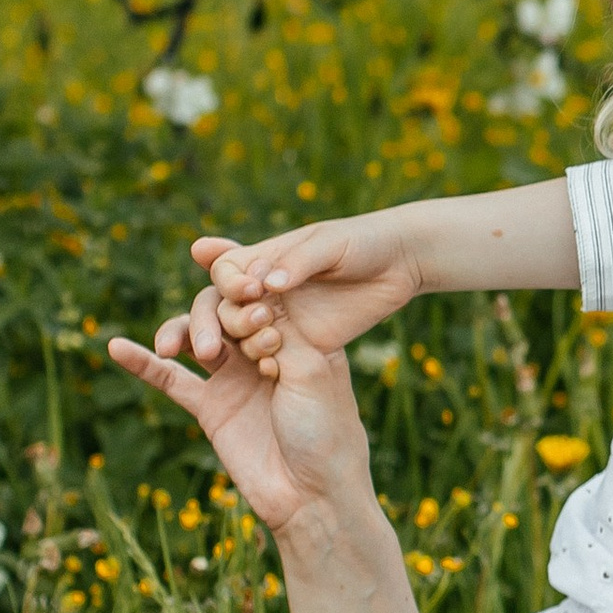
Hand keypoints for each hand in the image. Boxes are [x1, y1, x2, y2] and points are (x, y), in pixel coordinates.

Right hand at [109, 275, 377, 548]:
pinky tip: (115, 347)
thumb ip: (281, 331)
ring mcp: (235, 377)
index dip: (251, 285)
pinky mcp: (210, 407)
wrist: (312, 496)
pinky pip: (170, 379)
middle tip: (245, 336)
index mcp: (301, 334)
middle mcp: (265, 349)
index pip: (266, 293)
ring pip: (196, 337)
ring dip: (186, 332)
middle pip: (226, 308)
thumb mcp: (313, 373)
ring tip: (183, 346)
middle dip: (225, 313)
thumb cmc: (327, 433)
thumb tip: (251, 292)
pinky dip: (143, 363)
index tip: (251, 294)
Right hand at [190, 210, 427, 381]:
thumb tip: (266, 285)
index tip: (253, 290)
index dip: (229, 283)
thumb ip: (299, 263)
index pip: (225, 273)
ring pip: (239, 336)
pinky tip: (271, 369)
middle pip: (220, 308)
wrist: (399, 265)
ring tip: (253, 346)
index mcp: (264, 260)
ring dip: (237, 342)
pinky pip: (270, 357)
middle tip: (236, 332)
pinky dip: (264, 363)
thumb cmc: (363, 243)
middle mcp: (264, 292)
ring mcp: (280, 320)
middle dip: (213, 322)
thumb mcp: (332, 245)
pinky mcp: (299, 346)